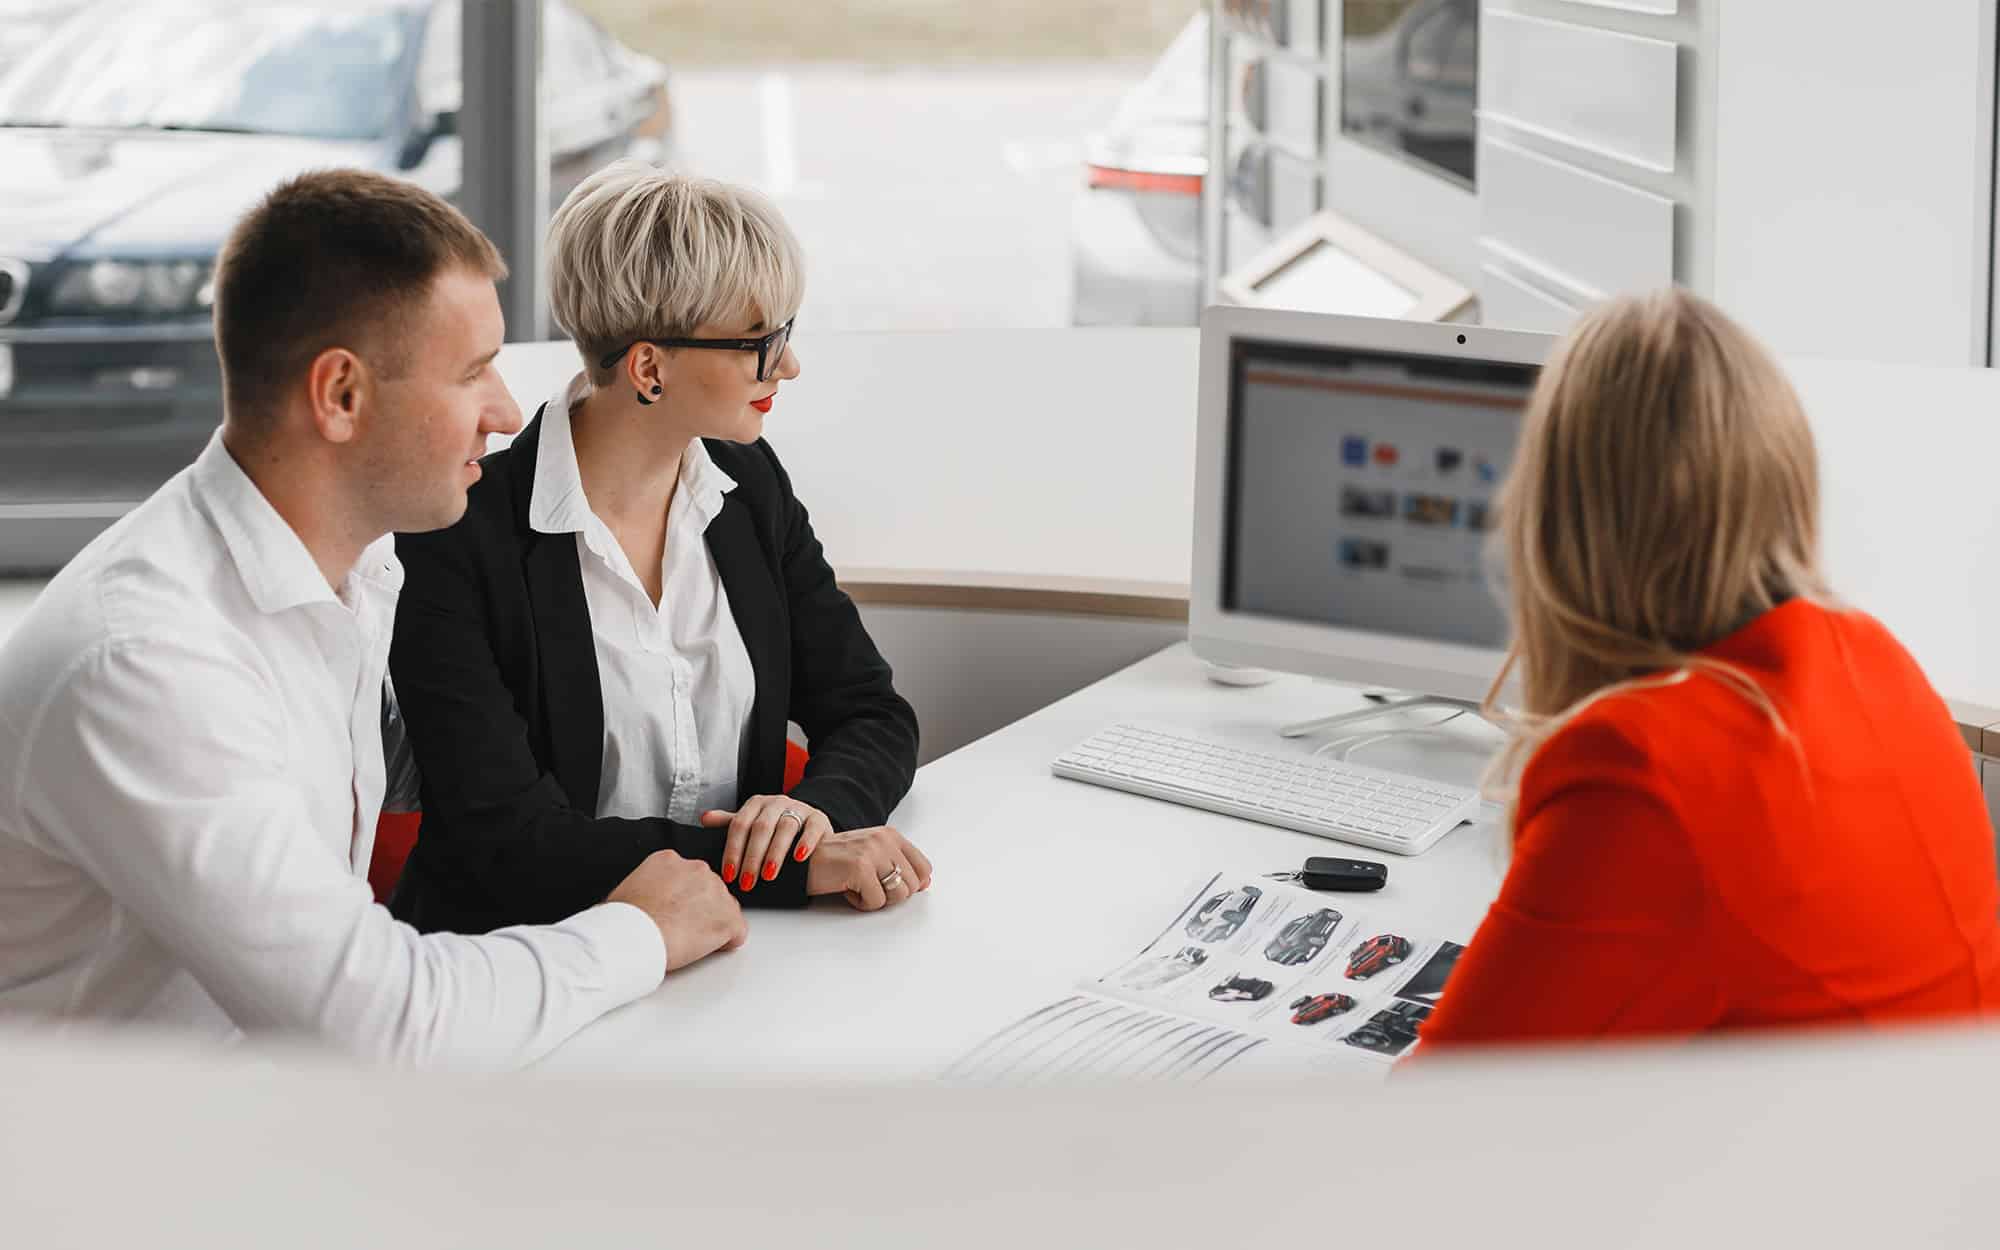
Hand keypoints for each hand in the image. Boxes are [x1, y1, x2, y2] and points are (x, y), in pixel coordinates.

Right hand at [604, 850, 747, 971]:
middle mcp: (698, 869)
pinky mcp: (728, 918)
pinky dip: (727, 942)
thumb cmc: (624, 920)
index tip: (674, 911)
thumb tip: (647, 899)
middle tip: (681, 928)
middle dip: (700, 909)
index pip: (689, 876)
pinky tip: (710, 948)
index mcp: (671, 860)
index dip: (683, 898)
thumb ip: (648, 887)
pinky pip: (738, 932)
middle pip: (710, 890)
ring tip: (688, 940)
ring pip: (725, 909)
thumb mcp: (628, 889)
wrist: (633, 936)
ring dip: (712, 924)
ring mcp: (716, 892)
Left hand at [701, 796, 830, 894]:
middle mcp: (776, 803)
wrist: (809, 825)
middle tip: (746, 881)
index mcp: (756, 804)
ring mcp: (799, 809)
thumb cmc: (776, 828)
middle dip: (752, 857)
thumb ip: (730, 822)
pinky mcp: (818, 818)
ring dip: (775, 853)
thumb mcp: (752, 823)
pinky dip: (805, 843)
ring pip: (786, 827)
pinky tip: (798, 858)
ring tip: (769, 875)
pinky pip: (812, 828)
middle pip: (761, 828)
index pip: (739, 825)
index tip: (729, 874)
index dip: (733, 850)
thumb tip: (704, 818)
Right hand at [805, 825, 933, 910]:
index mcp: (890, 835)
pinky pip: (876, 902)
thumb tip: (925, 884)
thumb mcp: (872, 856)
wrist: (801, 861)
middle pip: (913, 885)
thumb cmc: (836, 862)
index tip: (890, 886)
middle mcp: (884, 840)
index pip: (924, 868)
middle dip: (892, 894)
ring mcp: (872, 852)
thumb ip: (898, 865)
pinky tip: (847, 889)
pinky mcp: (860, 868)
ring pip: (898, 895)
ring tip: (858, 886)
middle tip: (868, 886)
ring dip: (877, 899)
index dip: (912, 884)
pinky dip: (860, 903)